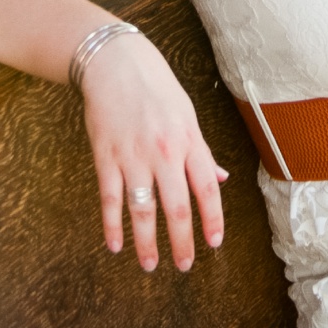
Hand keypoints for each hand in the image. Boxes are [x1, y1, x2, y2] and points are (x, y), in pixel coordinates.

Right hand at [78, 30, 227, 271]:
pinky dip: (112, 224)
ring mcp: (132, 156)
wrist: (113, 62)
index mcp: (188, 141)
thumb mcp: (187, 114)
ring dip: (146, 242)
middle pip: (176, 208)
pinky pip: (110, 197)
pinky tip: (114, 245)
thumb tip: (221, 181)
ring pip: (142, 209)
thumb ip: (202, 151)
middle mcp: (163, 152)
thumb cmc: (154, 86)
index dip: (212, 220)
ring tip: (150, 265)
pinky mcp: (106, 155)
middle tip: (184, 265)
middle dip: (181, 242)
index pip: (206, 189)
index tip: (213, 243)